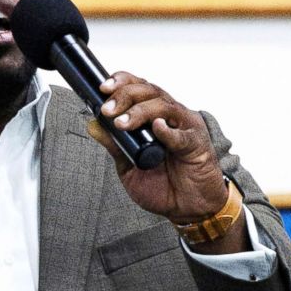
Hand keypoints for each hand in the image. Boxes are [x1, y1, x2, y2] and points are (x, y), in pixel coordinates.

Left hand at [90, 72, 230, 219]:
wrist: (186, 208)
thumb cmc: (163, 185)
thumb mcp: (129, 167)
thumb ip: (114, 146)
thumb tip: (93, 125)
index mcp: (154, 116)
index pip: (139, 87)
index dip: (122, 82)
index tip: (103, 88)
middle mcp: (170, 116)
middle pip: (150, 91)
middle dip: (125, 95)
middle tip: (108, 110)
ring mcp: (185, 127)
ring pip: (164, 106)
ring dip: (141, 111)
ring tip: (123, 123)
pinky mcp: (197, 144)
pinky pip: (182, 134)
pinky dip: (168, 131)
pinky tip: (157, 128)